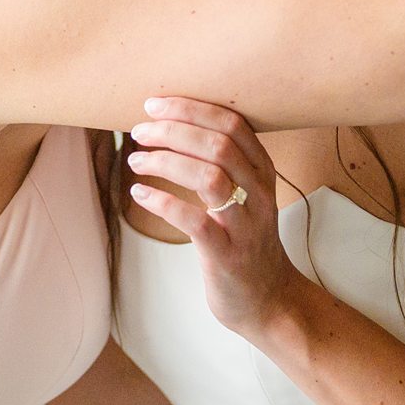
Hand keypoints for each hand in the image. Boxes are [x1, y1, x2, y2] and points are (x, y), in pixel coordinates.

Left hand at [126, 97, 306, 339]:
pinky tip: (140, 194)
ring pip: (210, 177)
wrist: (268, 300)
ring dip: (166, 161)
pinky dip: (163, 203)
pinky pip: (196, 222)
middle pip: (219, 145)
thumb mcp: (244, 196)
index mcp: (263, 173)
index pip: (233, 124)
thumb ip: (220, 164)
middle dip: (173, 130)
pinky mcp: (228, 256)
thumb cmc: (244, 241)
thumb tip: (169, 127)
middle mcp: (260, 195)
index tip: (155, 104)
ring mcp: (246, 227)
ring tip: (136, 160)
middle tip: (140, 131)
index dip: (191, 108)